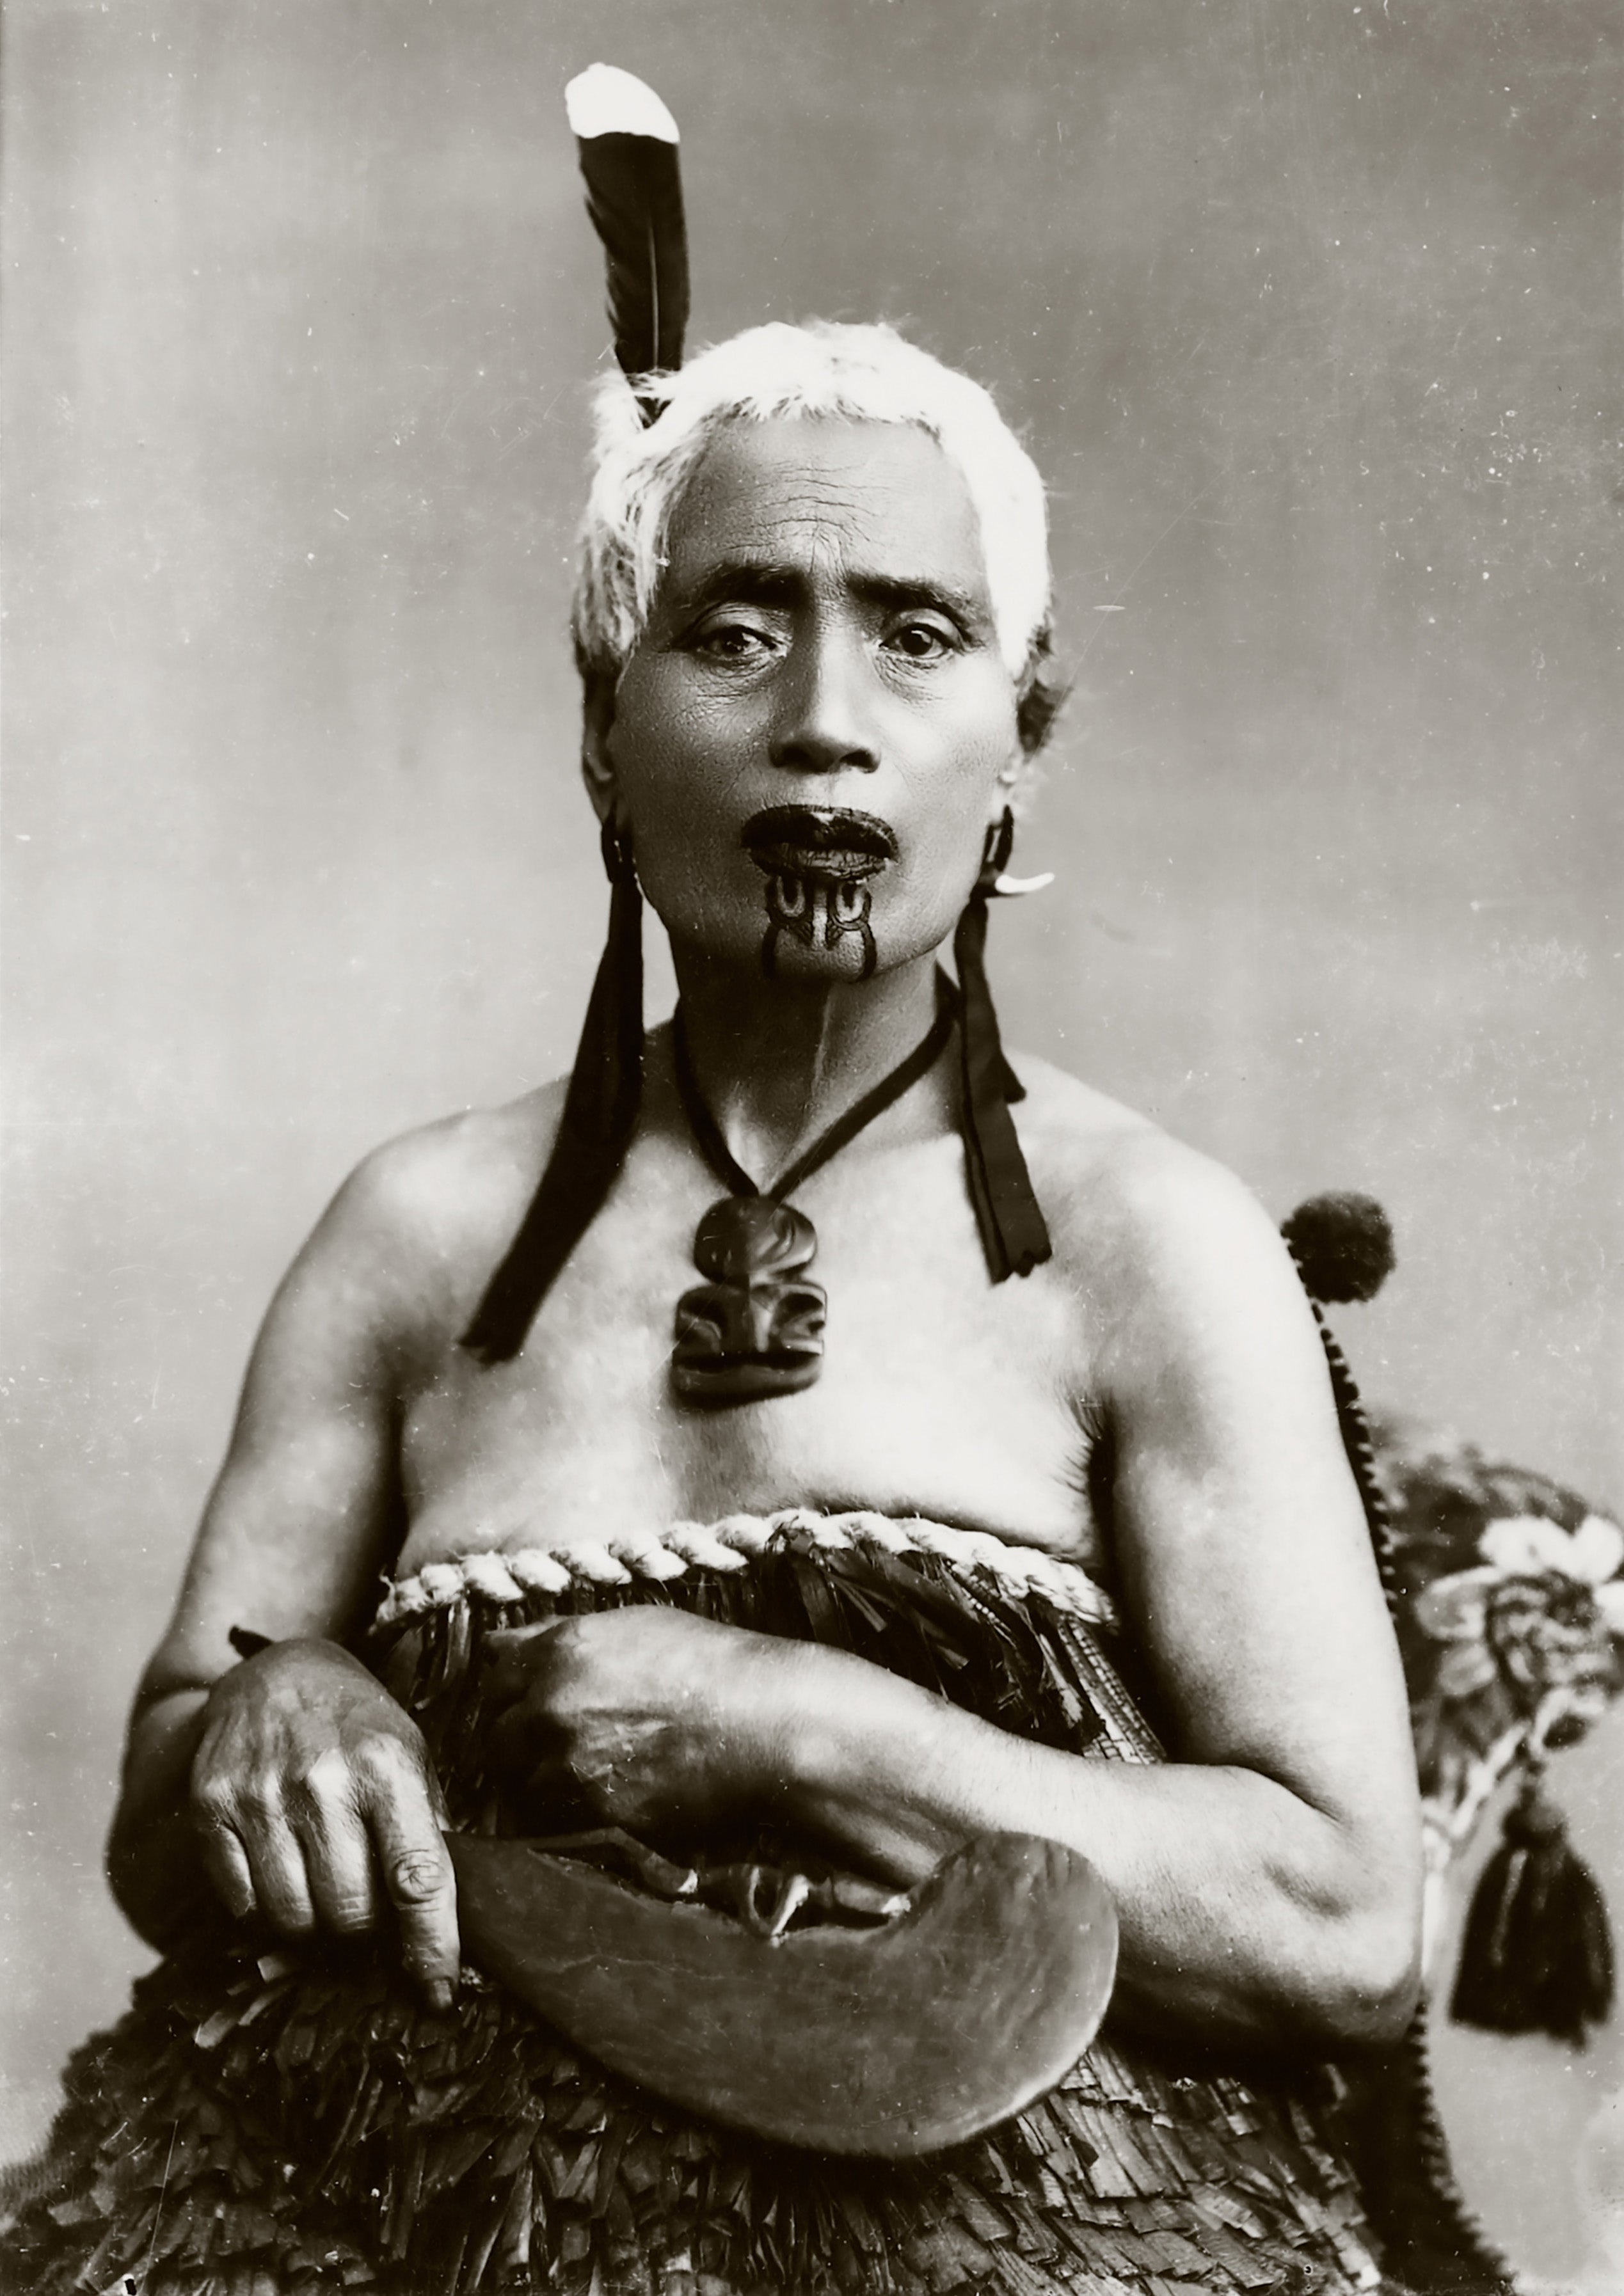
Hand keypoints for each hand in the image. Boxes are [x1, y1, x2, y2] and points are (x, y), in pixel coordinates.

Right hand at [190, 1639, 457, 2005]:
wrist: (279, 1672)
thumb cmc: (358, 1726)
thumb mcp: (411, 1756)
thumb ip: (429, 1829)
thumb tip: (449, 1918)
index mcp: (389, 1768)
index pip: (417, 1876)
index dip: (432, 1945)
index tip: (439, 1994)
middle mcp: (324, 1781)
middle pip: (350, 1914)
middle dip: (363, 1928)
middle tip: (362, 1902)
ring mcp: (262, 1794)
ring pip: (293, 1919)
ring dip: (312, 1922)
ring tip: (320, 1881)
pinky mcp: (213, 1806)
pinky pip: (241, 1903)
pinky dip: (262, 1906)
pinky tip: (278, 1867)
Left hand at [483, 1609, 790, 1839]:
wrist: (762, 1722)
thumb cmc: (709, 1664)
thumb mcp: (632, 1626)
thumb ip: (557, 1636)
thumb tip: (497, 1645)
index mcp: (559, 1652)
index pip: (494, 1680)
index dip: (509, 1695)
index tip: (527, 1705)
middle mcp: (551, 1706)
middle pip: (495, 1739)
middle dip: (516, 1744)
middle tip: (552, 1747)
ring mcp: (569, 1764)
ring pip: (520, 1784)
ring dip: (540, 1782)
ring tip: (584, 1775)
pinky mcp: (593, 1811)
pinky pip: (555, 1819)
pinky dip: (568, 1813)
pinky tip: (604, 1797)